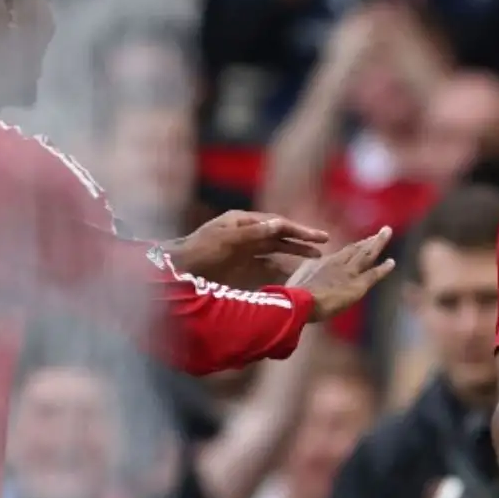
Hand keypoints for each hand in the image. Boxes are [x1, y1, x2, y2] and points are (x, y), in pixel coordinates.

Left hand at [167, 211, 329, 288]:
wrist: (173, 272)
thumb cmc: (198, 253)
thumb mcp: (227, 242)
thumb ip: (254, 234)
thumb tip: (280, 224)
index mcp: (242, 223)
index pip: (277, 224)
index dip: (300, 230)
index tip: (320, 238)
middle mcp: (245, 234)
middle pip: (279, 235)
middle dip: (302, 240)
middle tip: (325, 245)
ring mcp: (242, 251)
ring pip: (275, 251)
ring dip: (294, 253)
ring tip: (315, 259)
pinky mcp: (238, 268)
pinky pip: (265, 266)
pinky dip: (281, 269)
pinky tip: (293, 275)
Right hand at [286, 227, 396, 320]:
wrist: (300, 301)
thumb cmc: (292, 296)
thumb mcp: (295, 282)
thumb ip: (301, 278)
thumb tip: (294, 281)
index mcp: (321, 262)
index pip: (341, 254)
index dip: (352, 249)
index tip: (359, 244)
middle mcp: (337, 263)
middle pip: (356, 248)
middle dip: (368, 240)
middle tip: (380, 231)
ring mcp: (348, 272)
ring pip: (366, 254)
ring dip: (378, 242)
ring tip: (387, 231)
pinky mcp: (357, 284)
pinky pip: (374, 274)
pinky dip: (383, 268)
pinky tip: (391, 262)